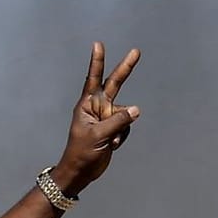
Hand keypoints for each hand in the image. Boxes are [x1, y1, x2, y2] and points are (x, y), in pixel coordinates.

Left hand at [51, 43, 140, 193]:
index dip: (97, 62)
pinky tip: (111, 146)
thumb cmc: (81, 153)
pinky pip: (125, 127)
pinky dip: (121, 137)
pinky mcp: (113, 129)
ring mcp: (106, 118)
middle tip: (136, 52)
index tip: (98, 45)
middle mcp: (98, 108)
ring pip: (125, 114)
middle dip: (125, 68)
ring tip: (109, 142)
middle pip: (115, 84)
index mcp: (87, 105)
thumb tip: (135, 110)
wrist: (80, 173)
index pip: (94, 79)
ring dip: (121, 129)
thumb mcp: (98, 136)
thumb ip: (118, 121)